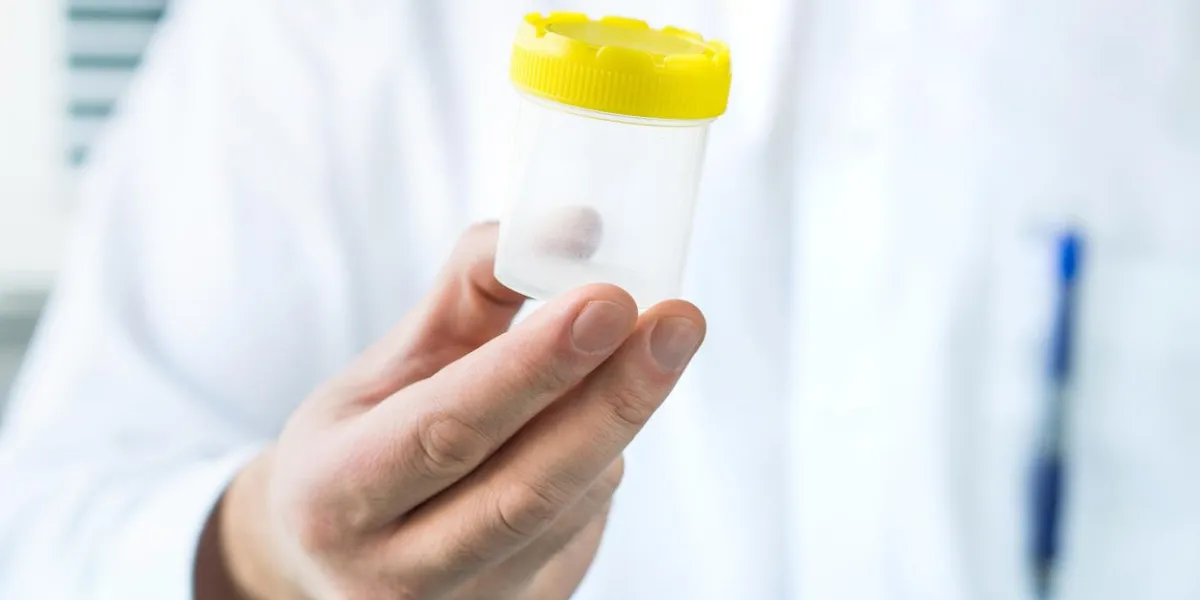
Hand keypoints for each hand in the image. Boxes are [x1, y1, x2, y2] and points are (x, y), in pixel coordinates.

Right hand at [202, 223, 705, 599]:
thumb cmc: (361, 441)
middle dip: (615, 398)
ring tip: (626, 353)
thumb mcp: (386, 363)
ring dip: (611, 420)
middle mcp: (394, 574)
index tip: (609, 298)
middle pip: (527, 488)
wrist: (336, 556)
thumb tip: (574, 227)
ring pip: (571, 507)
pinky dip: (599, 459)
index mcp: (337, 495)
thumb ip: (472, 290)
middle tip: (680, 321)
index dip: (533, 366)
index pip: (448, 428)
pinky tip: (592, 420)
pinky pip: (583, 527)